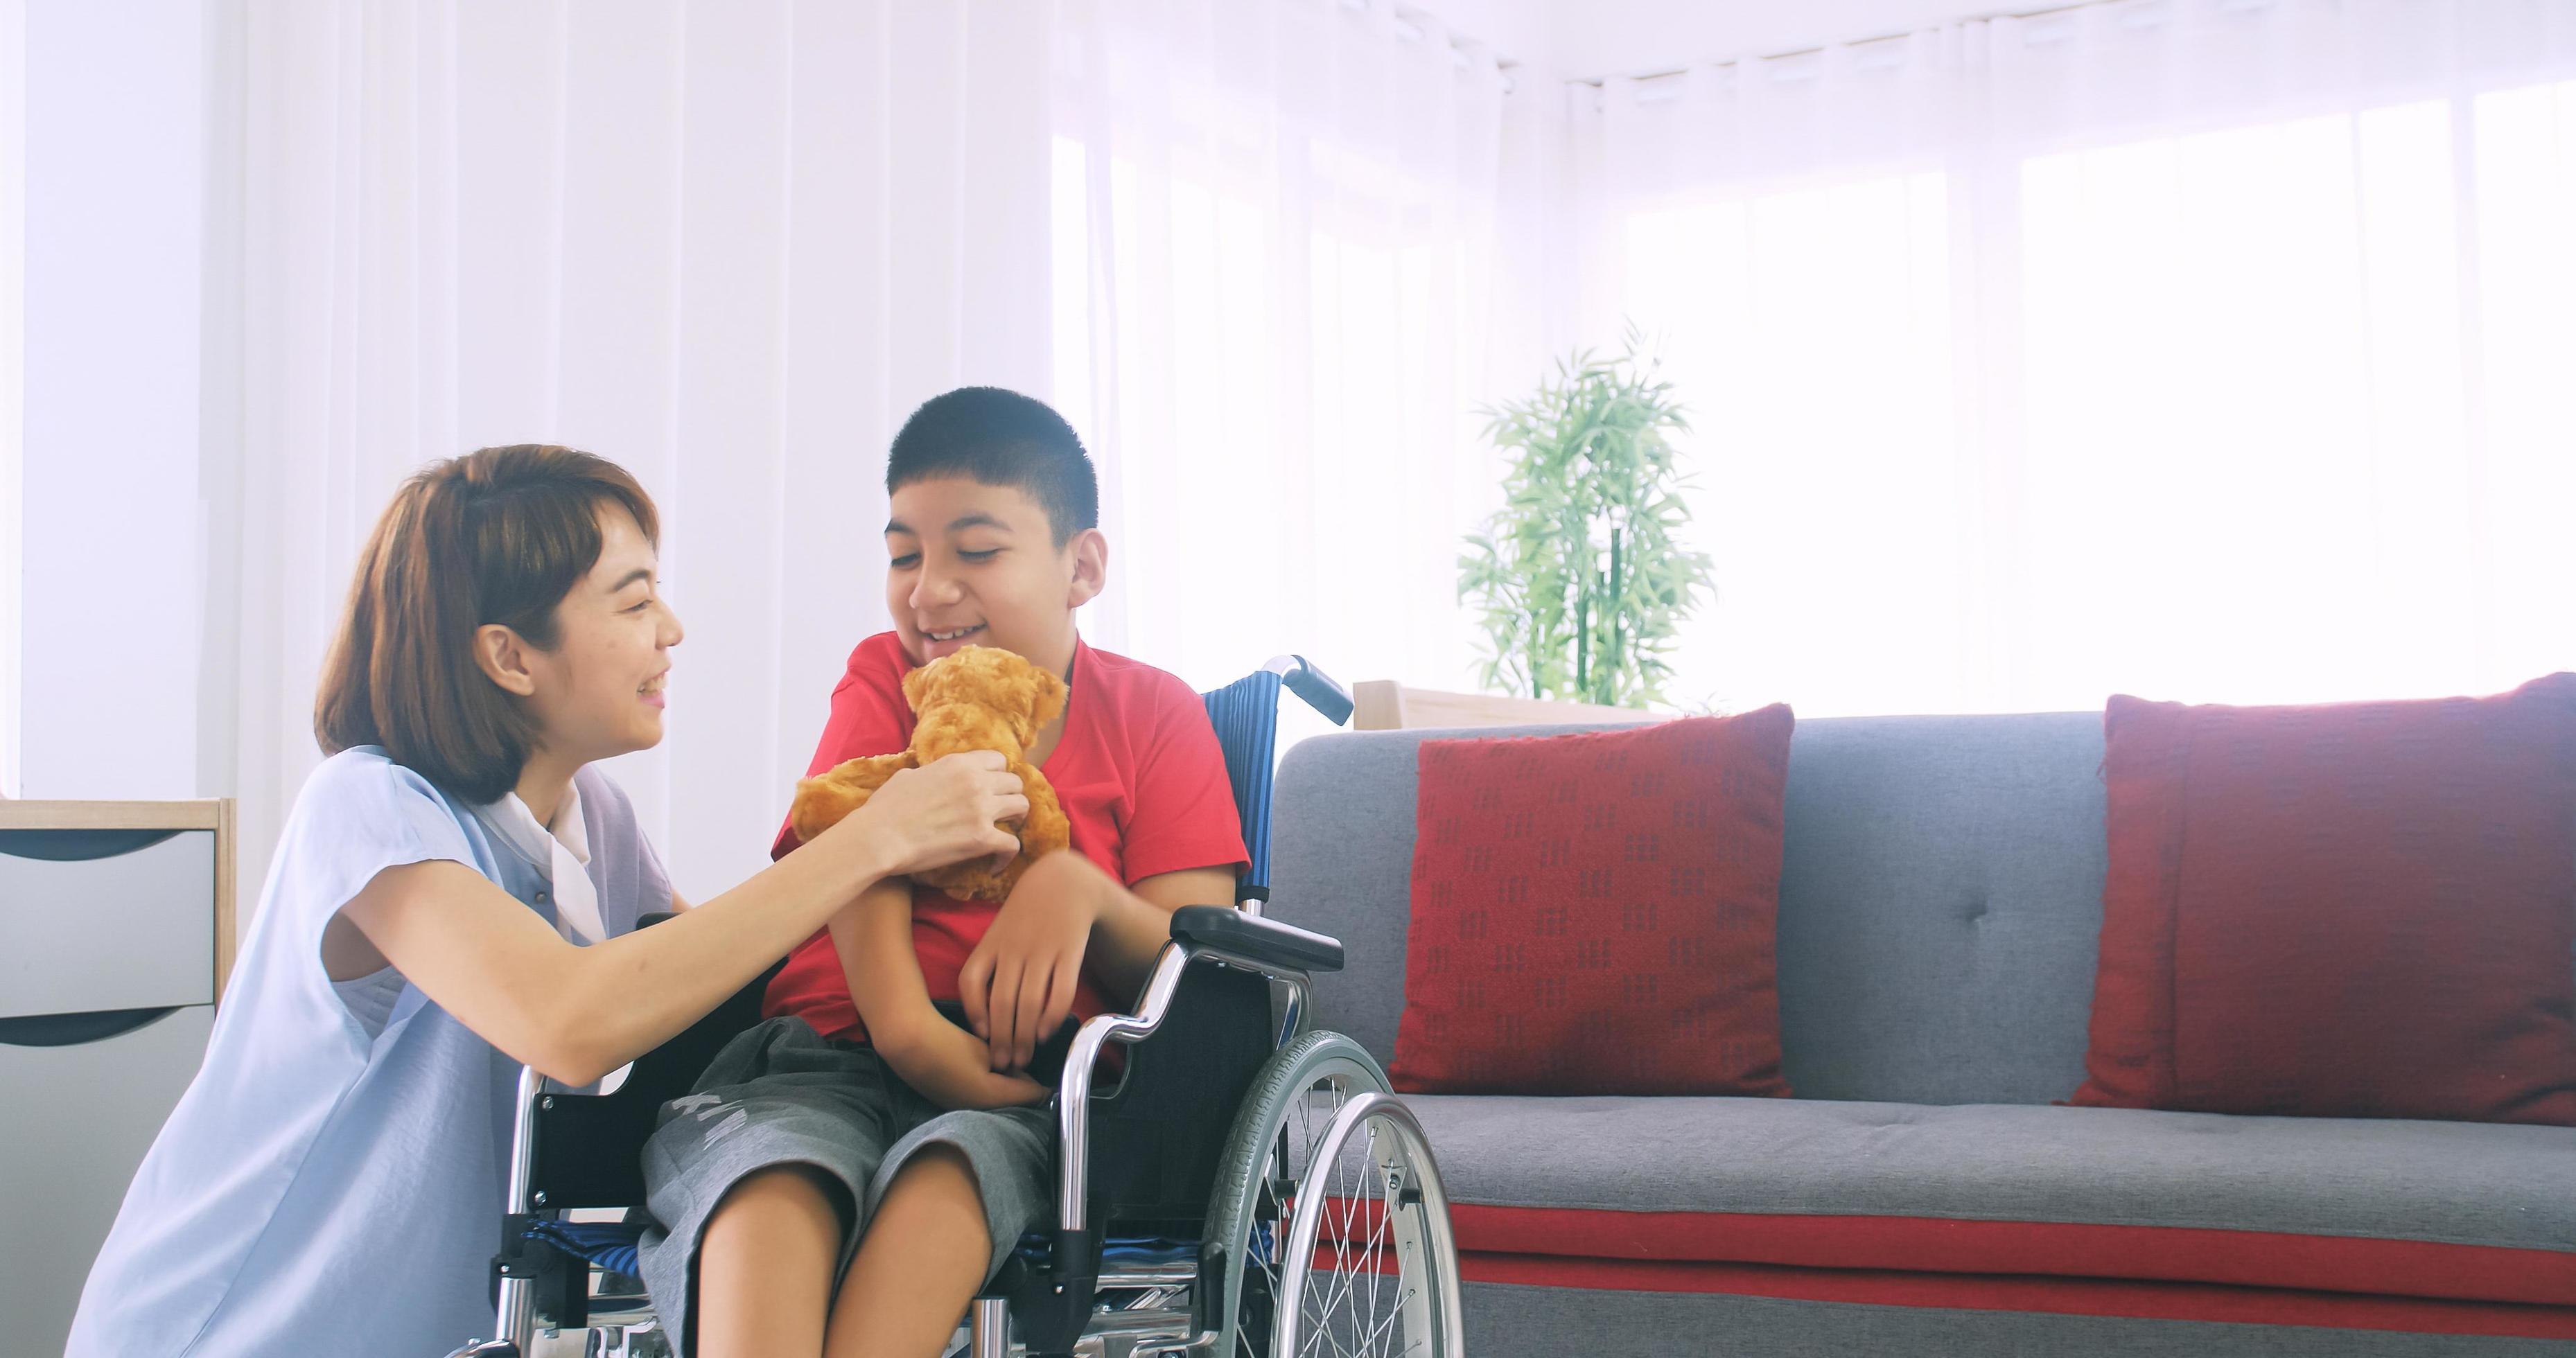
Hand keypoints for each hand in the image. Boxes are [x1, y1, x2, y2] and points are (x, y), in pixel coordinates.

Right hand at [836, 751, 1027, 879]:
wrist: (879, 837)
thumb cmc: (885, 808)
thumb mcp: (908, 776)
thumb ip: (930, 772)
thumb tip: (930, 775)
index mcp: (959, 764)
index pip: (998, 760)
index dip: (998, 774)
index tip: (993, 787)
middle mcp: (976, 782)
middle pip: (1015, 782)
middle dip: (1010, 796)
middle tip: (1002, 811)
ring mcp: (982, 809)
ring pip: (1022, 807)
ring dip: (1016, 820)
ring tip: (1007, 830)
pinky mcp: (982, 838)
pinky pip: (1013, 844)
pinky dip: (1008, 855)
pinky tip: (997, 863)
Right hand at [873, 1000, 1049, 1109]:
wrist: (908, 1044)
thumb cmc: (950, 1043)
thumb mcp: (986, 1049)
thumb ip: (1007, 1062)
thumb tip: (1017, 1069)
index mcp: (993, 1097)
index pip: (1030, 1096)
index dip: (1044, 1089)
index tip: (1054, 1084)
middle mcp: (978, 1109)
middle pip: (1012, 1102)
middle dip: (1025, 1090)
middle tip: (1036, 1074)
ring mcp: (961, 1107)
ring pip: (995, 1101)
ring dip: (1006, 1089)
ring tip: (1014, 1071)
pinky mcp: (948, 1100)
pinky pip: (978, 1098)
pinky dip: (989, 1088)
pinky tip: (989, 1072)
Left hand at [958, 851, 1103, 1071]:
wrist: (1064, 884)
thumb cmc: (1026, 918)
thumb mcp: (998, 935)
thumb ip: (987, 968)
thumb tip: (983, 1020)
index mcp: (991, 943)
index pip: (971, 980)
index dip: (974, 1012)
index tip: (982, 1037)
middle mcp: (1014, 948)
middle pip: (1002, 1001)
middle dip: (1001, 1038)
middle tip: (1003, 1064)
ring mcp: (1043, 950)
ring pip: (1029, 1001)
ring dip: (1025, 1035)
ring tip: (1023, 1058)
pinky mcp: (1070, 952)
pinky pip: (1061, 991)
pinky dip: (1052, 1016)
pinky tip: (1047, 1033)